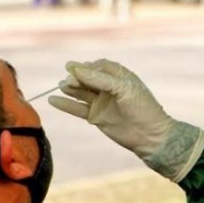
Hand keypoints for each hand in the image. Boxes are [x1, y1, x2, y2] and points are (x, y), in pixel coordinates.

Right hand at [48, 59, 203, 181]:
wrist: (150, 135)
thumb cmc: (142, 107)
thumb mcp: (123, 89)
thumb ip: (100, 79)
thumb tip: (77, 69)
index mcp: (119, 76)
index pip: (98, 66)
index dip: (87, 67)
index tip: (75, 69)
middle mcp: (108, 87)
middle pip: (87, 78)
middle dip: (77, 77)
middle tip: (68, 81)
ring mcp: (101, 102)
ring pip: (81, 92)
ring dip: (71, 88)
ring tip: (61, 86)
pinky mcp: (96, 117)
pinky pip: (78, 108)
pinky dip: (66, 104)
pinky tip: (53, 100)